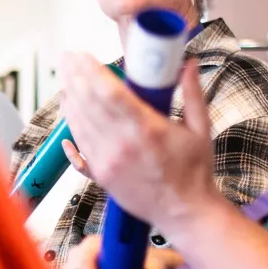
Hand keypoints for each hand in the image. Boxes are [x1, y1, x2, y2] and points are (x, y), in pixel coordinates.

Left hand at [59, 56, 221, 236]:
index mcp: (147, 130)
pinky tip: (68, 113)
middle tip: (69, 58)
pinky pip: (77, 148)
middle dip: (74, 77)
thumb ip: (193, 93)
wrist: (185, 213)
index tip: (83, 55)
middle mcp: (123, 146)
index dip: (91, 71)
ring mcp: (108, 162)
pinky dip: (70, 128)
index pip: (109, 93)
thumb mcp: (201, 129)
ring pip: (78, 123)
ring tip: (66, 78)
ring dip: (70, 98)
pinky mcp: (101, 176)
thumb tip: (188, 64)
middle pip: (88, 104)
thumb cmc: (194, 173)